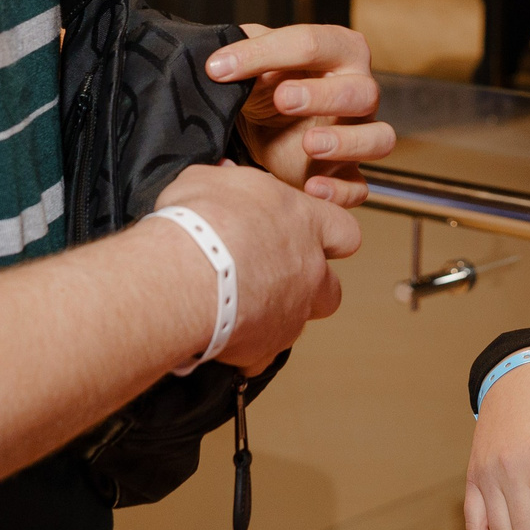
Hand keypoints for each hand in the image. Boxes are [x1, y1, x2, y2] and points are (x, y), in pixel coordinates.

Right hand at [152, 162, 359, 374]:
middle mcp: (309, 270)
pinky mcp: (267, 347)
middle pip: (331, 288)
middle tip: (273, 278)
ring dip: (276, 318)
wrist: (186, 275)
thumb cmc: (201, 221)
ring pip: (298, 322)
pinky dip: (246, 349)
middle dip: (309, 288)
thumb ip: (224, 180)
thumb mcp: (208, 179)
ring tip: (239, 308)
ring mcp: (292, 313)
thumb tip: (223, 174)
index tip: (310, 237)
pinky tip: (220, 337)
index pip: (344, 231)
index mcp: (305, 222)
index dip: (330, 236)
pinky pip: (263, 355)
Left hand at [210, 25, 394, 208]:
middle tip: (282, 99)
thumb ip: (241, 50)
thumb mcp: (251, 59)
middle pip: (363, 91)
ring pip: (379, 138)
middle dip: (324, 95)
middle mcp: (358, 89)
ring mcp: (358, 133)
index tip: (219, 68)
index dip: (265, 53)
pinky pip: (360, 186)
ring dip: (348, 142)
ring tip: (308, 145)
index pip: (313, 43)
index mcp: (337, 51)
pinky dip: (339, 191)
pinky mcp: (347, 173)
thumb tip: (219, 59)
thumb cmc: (265, 83)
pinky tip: (311, 189)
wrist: (260, 125)